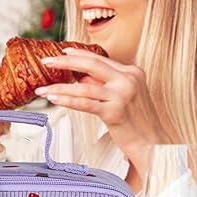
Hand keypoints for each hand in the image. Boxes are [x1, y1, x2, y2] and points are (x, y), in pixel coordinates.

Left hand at [36, 48, 171, 175]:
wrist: (154, 144)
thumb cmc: (138, 122)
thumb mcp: (125, 96)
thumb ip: (105, 85)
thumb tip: (80, 80)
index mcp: (132, 72)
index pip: (100, 59)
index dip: (78, 55)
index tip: (62, 53)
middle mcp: (128, 80)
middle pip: (90, 64)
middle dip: (64, 62)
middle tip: (46, 62)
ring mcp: (122, 95)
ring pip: (83, 87)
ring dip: (59, 87)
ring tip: (43, 89)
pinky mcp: (115, 112)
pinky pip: (85, 104)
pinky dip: (67, 101)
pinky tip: (54, 99)